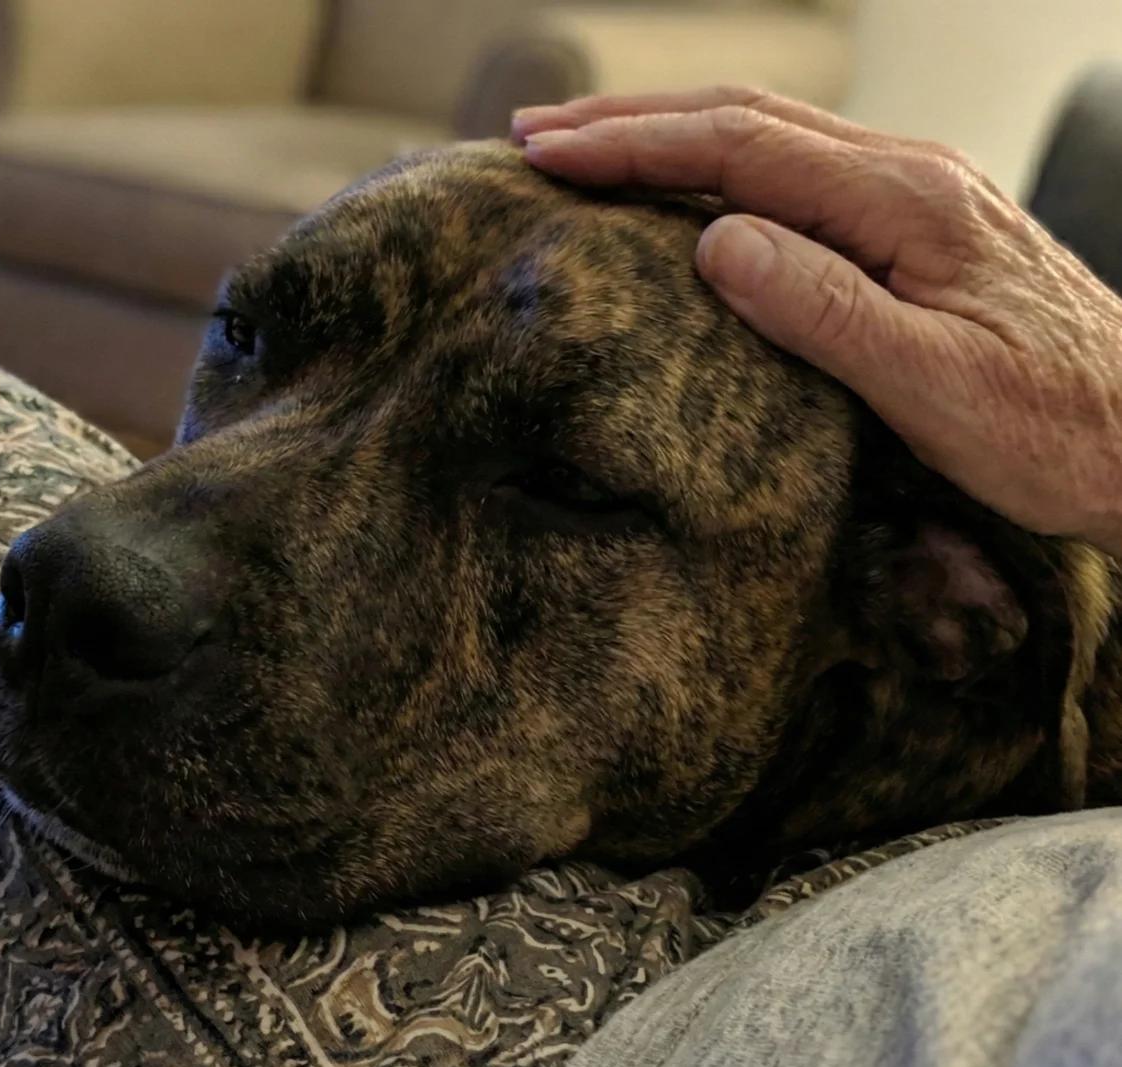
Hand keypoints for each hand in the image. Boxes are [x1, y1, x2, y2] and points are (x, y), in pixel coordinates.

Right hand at [512, 88, 1121, 557]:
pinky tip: (683, 190)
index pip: (741, 148)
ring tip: (584, 147)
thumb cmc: (1052, 427)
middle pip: (746, 120)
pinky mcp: (912, 229)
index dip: (635, 144)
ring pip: (769, 139)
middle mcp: (907, 177)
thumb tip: (714, 241)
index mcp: (905, 201)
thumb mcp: (933, 385)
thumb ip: (824, 308)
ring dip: (669, 135)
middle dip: (631, 120)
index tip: (547, 152)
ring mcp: (912, 197)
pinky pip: (794, 175)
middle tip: (534, 133)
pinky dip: (716, 169)